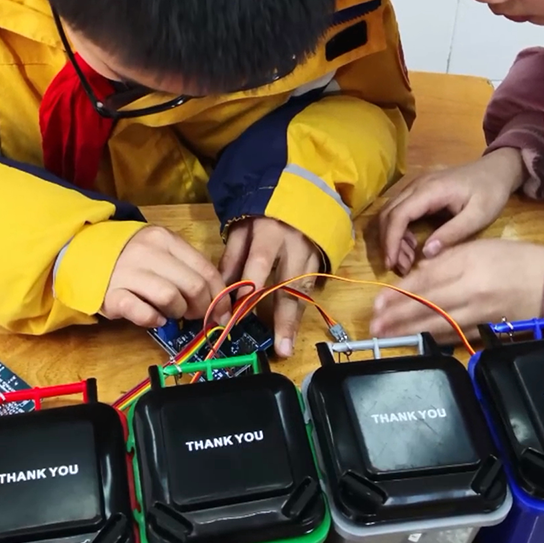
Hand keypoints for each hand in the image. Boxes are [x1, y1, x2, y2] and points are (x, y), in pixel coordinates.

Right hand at [101, 226, 229, 327]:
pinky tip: (154, 318)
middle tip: (200, 316)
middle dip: (204, 307)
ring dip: (178, 313)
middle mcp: (147, 253)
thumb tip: (218, 297)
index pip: (205, 269)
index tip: (225, 311)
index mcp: (165, 239)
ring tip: (172, 314)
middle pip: (192, 286)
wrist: (84, 253)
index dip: (220, 294)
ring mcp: (128, 273)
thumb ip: (187, 267)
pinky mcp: (112, 296)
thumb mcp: (160, 250)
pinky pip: (143, 313)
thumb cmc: (132, 257)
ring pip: (171, 298)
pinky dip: (154, 320)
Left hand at [219, 217, 320, 357]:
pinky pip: (311, 289)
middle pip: (289, 286)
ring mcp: (313, 254)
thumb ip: (232, 256)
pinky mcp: (322, 261)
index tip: (238, 314)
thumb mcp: (242, 227)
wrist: (302, 194)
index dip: (250, 290)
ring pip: (303, 292)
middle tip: (280, 348)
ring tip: (287, 346)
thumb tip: (221, 288)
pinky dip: (301, 310)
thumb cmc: (263, 213)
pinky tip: (293, 330)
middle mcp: (295, 246)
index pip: (259, 264)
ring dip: (295, 321)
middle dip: (284, 319)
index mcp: (270, 233)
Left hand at [370, 239, 543, 341]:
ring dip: (410, 331)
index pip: (427, 281)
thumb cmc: (514, 259)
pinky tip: (416, 339)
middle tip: (374, 325)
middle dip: (398, 317)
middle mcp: (472, 291)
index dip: (400, 293)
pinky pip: (455, 335)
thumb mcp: (479, 247)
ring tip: (388, 335)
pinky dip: (433, 337)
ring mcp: (480, 314)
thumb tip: (415, 275)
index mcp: (469, 265)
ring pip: (439, 325)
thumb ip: (446, 260)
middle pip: (428, 306)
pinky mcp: (487, 329)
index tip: (378, 302)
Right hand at [379, 149, 525, 274]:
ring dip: (392, 238)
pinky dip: (399, 231)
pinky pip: (398, 210)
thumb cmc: (491, 192)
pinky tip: (412, 246)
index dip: (391, 241)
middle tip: (400, 267)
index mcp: (431, 190)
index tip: (392, 263)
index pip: (399, 215)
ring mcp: (415, 186)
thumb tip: (426, 253)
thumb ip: (453, 233)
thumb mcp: (479, 216)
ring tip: (406, 261)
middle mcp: (416, 185)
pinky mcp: (418, 191)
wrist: (496, 170)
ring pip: (390, 212)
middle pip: (388, 214)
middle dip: (388, 242)